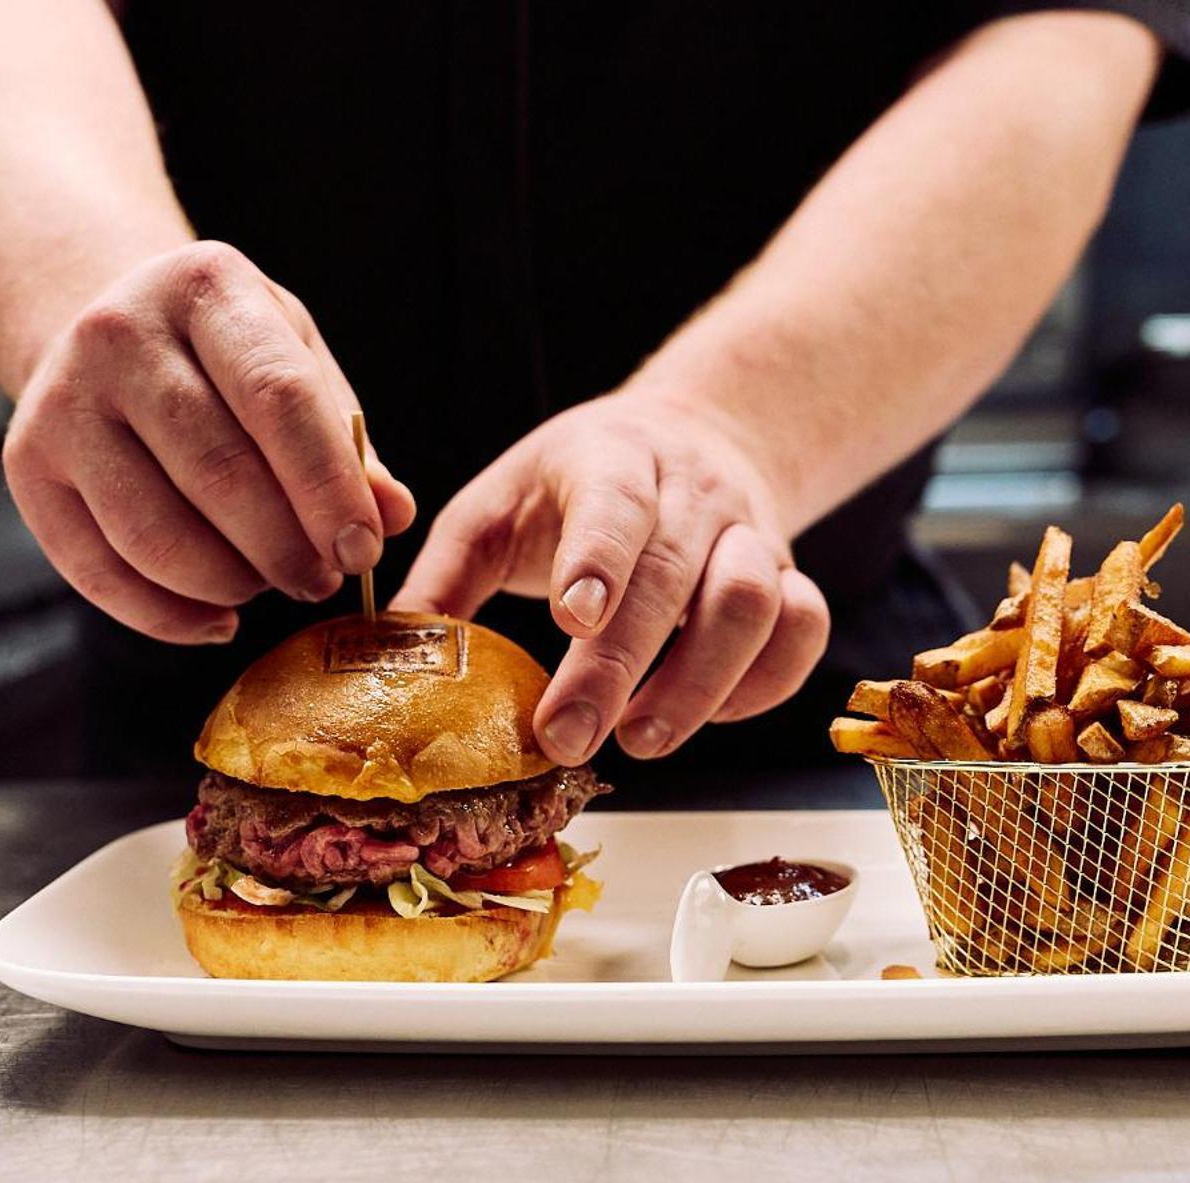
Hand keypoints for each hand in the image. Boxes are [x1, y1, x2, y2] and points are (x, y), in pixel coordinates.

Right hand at [1, 241, 414, 642]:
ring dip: (230, 582)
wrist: (111, 334)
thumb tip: (391, 516)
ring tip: (269, 585)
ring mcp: (61, 399)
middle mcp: (118, 332)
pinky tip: (217, 618)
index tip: (362, 549)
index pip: (279, 397)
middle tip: (321, 580)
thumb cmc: (228, 358)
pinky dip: (168, 616)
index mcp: (205, 286)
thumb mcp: (297, 365)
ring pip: (154, 533)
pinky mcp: (26, 465)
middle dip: (284, 548)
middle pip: (217, 472)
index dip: (327, 488)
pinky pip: (98, 571)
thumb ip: (346, 443)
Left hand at [393, 386, 830, 763]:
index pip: (616, 501)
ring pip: (756, 604)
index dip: (599, 558)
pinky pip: (803, 630)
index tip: (570, 617)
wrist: (696, 437)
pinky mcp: (791, 576)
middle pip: (675, 575)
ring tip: (643, 738)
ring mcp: (752, 533)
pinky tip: (711, 713)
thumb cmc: (579, 487)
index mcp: (612, 459)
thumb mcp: (501, 504)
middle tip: (568, 737)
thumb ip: (448, 578)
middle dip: (622, 665)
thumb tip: (385, 659)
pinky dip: (765, 682)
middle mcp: (692, 492)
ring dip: (702, 683)